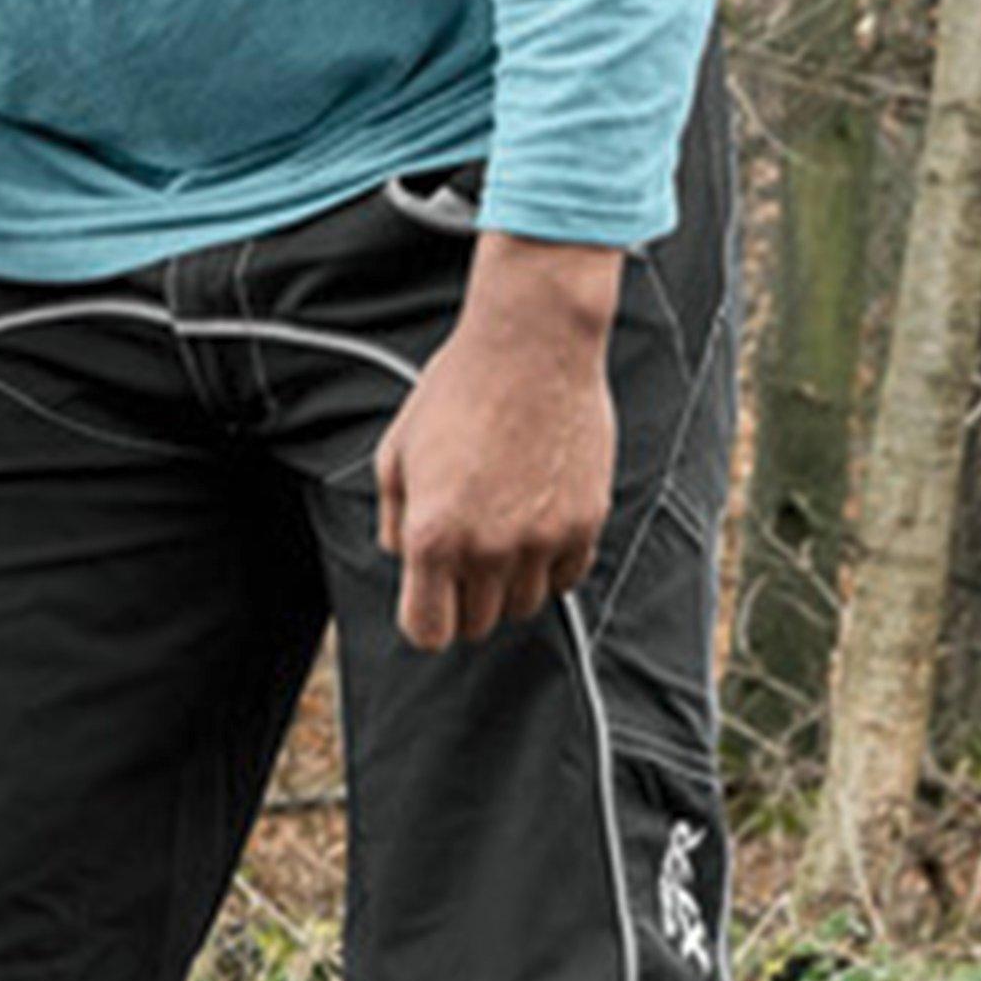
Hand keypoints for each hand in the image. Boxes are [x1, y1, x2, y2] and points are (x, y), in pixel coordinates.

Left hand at [370, 235, 623, 650]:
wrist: (531, 350)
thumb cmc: (456, 394)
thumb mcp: (395, 454)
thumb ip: (394, 521)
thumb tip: (403, 559)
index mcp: (432, 535)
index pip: (427, 631)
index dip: (424, 619)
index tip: (428, 600)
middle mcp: (489, 548)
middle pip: (477, 624)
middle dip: (463, 601)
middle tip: (461, 559)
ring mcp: (543, 539)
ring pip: (524, 605)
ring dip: (507, 585)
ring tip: (498, 535)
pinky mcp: (586, 523)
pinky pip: (567, 577)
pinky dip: (549, 566)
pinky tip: (534, 526)